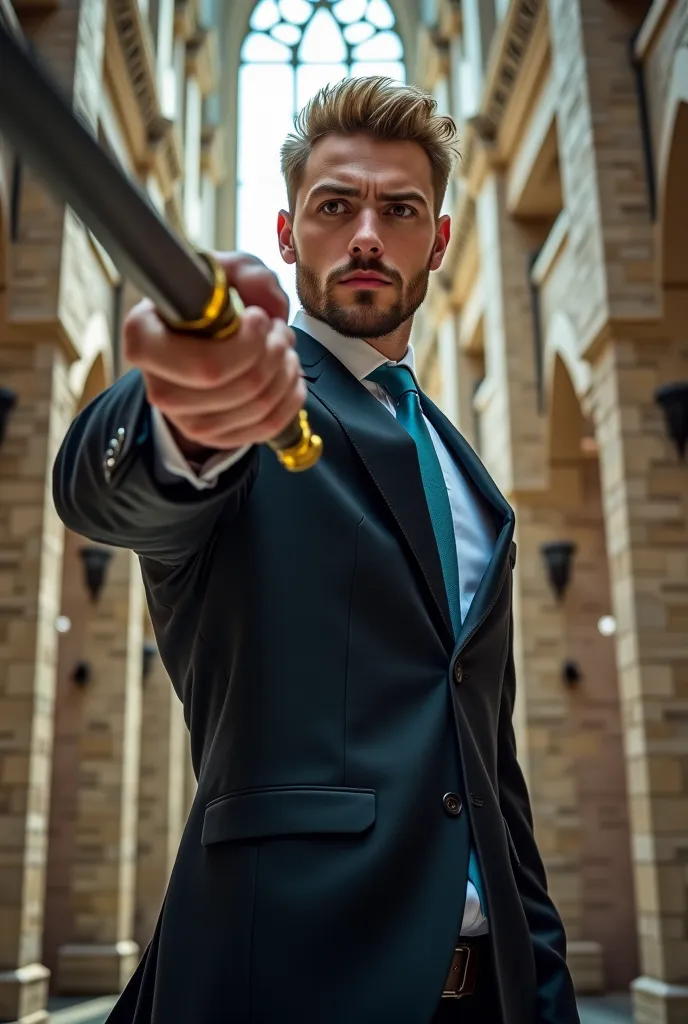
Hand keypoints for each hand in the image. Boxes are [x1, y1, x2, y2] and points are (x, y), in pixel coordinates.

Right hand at [123, 252, 305, 456]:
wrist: (195, 340)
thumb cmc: (206, 301)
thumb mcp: (222, 271)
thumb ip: (246, 272)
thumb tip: (268, 304)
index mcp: (145, 341)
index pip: (207, 366)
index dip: (247, 345)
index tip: (259, 318)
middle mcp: (159, 389)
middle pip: (241, 387)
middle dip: (275, 353)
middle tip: (279, 331)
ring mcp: (187, 421)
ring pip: (259, 406)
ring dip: (285, 371)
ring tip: (284, 347)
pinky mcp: (214, 438)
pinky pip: (267, 426)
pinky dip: (290, 396)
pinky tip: (288, 372)